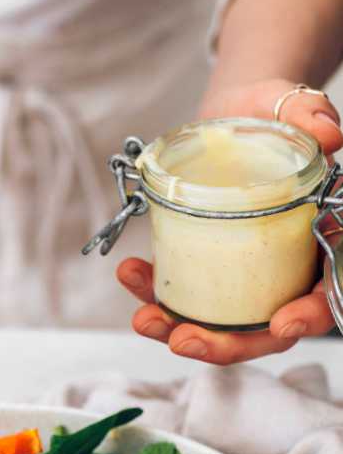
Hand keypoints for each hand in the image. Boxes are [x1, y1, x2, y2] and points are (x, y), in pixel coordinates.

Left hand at [117, 79, 342, 363]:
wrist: (236, 115)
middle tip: (183, 339)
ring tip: (144, 318)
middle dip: (224, 345)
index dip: (309, 317)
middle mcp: (288, 271)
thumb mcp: (292, 108)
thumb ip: (312, 118)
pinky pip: (184, 295)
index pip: (326, 296)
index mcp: (325, 242)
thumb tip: (328, 133)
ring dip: (177, 329)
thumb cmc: (273, 116)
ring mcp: (246, 277)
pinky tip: (131, 274)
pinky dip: (155, 293)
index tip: (281, 323)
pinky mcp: (208, 270)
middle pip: (265, 330)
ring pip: (219, 324)